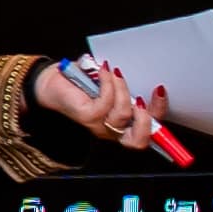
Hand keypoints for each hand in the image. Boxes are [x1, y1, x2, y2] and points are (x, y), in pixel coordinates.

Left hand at [37, 58, 161, 147]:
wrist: (51, 83)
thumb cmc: (82, 84)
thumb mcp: (111, 85)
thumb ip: (128, 87)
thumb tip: (147, 80)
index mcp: (121, 125)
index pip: (147, 133)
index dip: (160, 118)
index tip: (160, 92)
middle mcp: (111, 130)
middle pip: (138, 140)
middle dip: (146, 118)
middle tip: (142, 97)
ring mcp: (99, 126)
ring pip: (123, 114)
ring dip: (123, 89)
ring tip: (114, 73)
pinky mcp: (87, 117)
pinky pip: (106, 102)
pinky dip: (108, 83)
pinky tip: (103, 71)